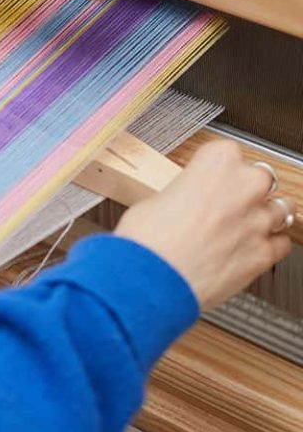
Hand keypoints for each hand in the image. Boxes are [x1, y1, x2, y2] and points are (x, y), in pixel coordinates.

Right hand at [116, 140, 294, 310]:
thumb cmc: (148, 241)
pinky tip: (251, 248)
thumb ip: (182, 194)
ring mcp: (258, 221)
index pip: (229, 151)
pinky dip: (270, 246)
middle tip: (227, 203)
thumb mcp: (155, 199)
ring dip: (265, 216)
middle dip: (248, 190)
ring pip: (281, 209)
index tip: (211, 179)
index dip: (219, 169)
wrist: (151, 280)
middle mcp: (244, 186)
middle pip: (263, 178)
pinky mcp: (264, 254)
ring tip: (244, 226)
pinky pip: (282, 244)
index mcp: (217, 162)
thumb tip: (182, 203)